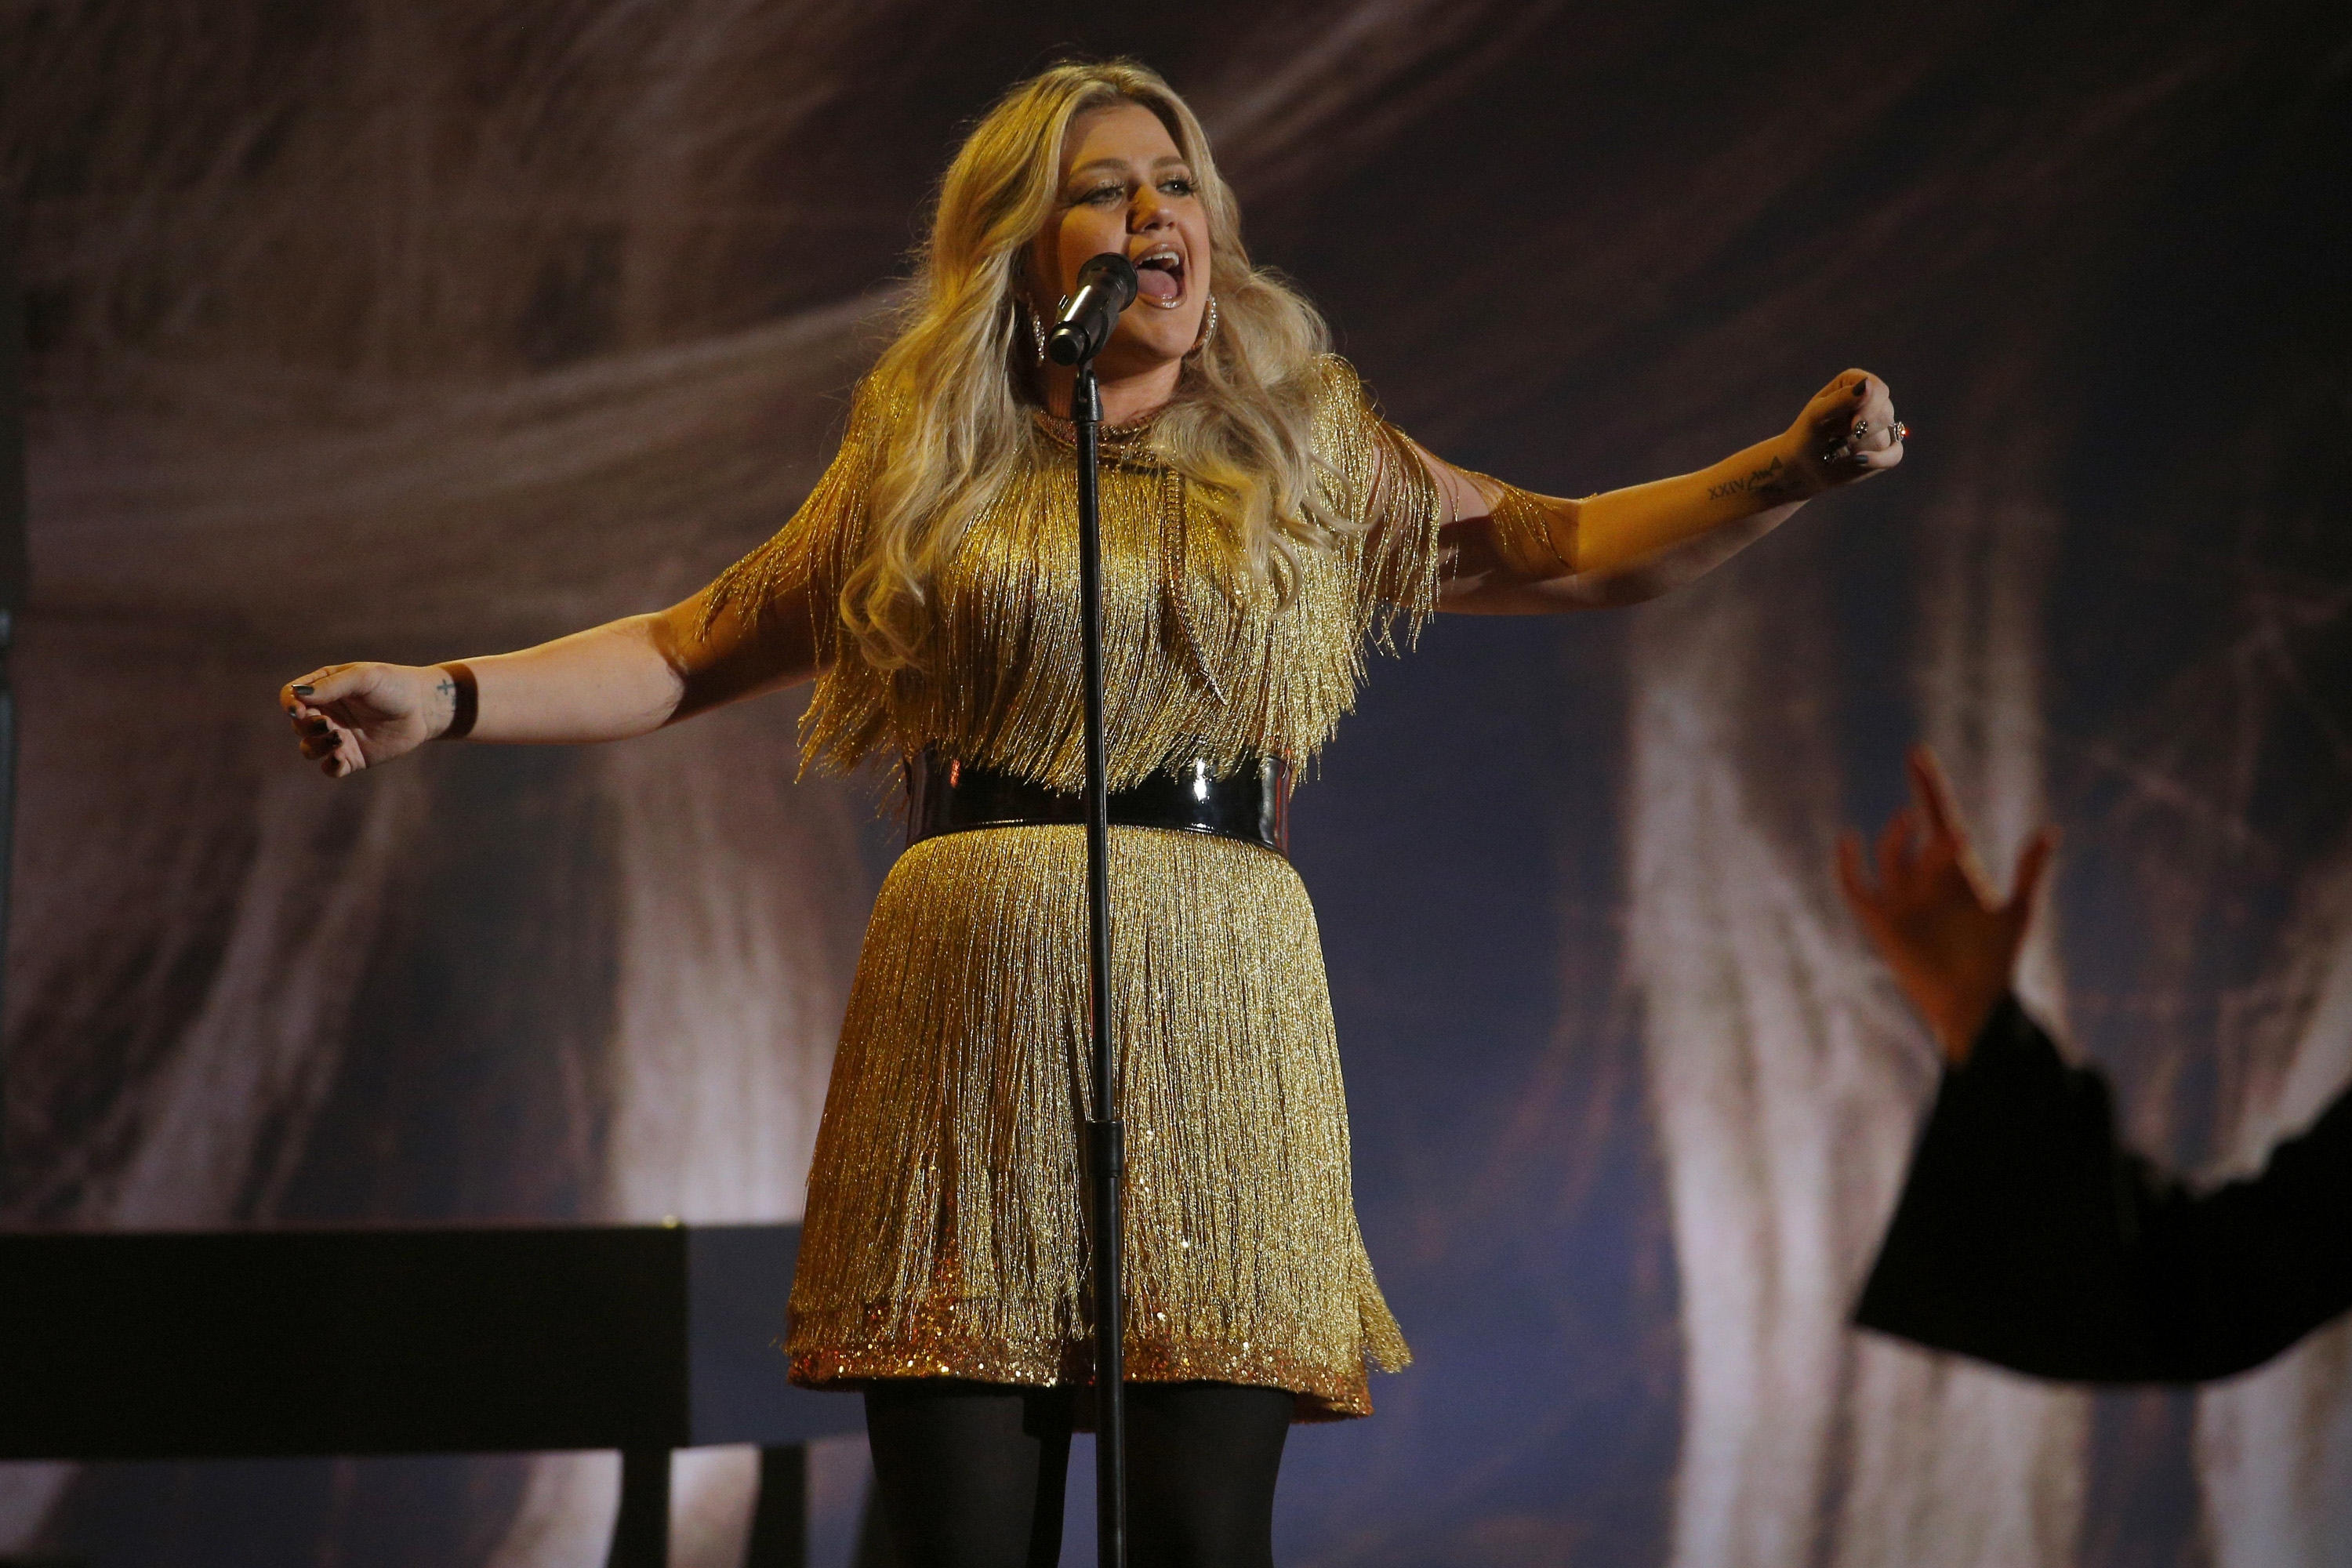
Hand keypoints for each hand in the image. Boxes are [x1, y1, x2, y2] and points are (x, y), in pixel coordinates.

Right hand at [279, 662, 448, 778]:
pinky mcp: (352, 757)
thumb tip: (298, 696)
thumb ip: (332, 686)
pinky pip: (330, 768)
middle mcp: (327, 713)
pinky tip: (341, 758)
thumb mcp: (364, 678)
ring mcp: (338, 736)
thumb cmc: (395, 686)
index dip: (289, 704)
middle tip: (327, 724)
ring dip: (317, 746)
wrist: (425, 709)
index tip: (298, 709)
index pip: (291, 697)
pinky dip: (330, 766)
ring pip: (309, 748)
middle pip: (297, 724)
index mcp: (325, 689)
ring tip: (340, 739)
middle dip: (306, 726)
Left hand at [1783, 369, 1906, 496]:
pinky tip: (1857, 460)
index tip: (1852, 425)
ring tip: (1838, 447)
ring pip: (1884, 437)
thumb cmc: (1806, 435)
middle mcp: (1871, 400)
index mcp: (1855, 382)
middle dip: (1858, 431)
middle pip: (1885, 413)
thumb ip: (1841, 399)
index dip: (1870, 407)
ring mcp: (1880, 425)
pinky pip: (1895, 454)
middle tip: (1836, 437)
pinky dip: (1877, 461)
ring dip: (1857, 447)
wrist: (1802, 466)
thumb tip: (1868, 385)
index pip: (1878, 389)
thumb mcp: (1816, 415)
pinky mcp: (1884, 449)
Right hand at [1836, 746, 2051, 1063]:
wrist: (1972, 1004)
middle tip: (1955, 842)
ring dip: (1903, 841)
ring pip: (1892, 855)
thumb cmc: (1995, 963)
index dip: (1928, 786)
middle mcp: (1923, 879)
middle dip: (1933, 831)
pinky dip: (1848, 865)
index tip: (1917, 755)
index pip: (1937, 817)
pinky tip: (1850, 840)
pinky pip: (1854, 887)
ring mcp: (1900, 898)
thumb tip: (2049, 831)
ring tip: (1921, 835)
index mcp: (1953, 871)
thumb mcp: (2017, 913)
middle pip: (1921, 838)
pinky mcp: (1880, 921)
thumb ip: (2028, 871)